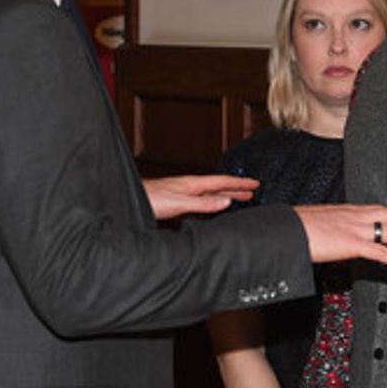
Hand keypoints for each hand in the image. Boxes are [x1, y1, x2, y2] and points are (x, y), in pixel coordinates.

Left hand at [143, 174, 258, 220]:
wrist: (132, 201)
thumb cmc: (150, 199)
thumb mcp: (180, 203)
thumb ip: (203, 203)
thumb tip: (226, 201)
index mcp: (193, 184)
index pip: (222, 181)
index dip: (239, 183)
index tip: (254, 183)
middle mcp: (189, 187)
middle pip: (218, 186)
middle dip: (236, 187)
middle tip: (252, 189)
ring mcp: (183, 193)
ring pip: (210, 193)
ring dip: (225, 194)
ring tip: (237, 196)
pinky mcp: (176, 201)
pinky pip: (201, 201)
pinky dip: (212, 202)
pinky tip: (211, 206)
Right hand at [294, 204, 386, 270]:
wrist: (285, 229)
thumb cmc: (296, 226)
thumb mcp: (319, 222)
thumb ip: (333, 228)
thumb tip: (335, 235)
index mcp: (349, 210)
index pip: (382, 210)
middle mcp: (357, 216)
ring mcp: (356, 229)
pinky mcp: (352, 244)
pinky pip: (380, 253)